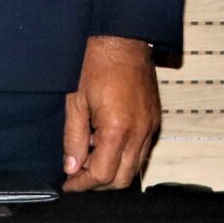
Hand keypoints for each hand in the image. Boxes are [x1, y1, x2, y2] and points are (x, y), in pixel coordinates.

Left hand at [63, 35, 160, 190]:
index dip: (83, 184)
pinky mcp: (154, 119)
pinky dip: (124, 155)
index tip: (69, 183)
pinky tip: (106, 141)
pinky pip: (142, 150)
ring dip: (112, 170)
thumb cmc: (97, 63)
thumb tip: (72, 167)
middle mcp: (139, 131)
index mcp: (118, 128)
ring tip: (91, 155)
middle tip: (78, 173)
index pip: (102, 174)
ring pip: (135, 167)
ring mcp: (150, 125)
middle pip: (122, 179)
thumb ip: (73, 139)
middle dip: (98, 183)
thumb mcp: (76, 102)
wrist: (123, 38)